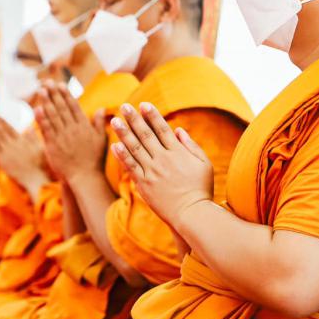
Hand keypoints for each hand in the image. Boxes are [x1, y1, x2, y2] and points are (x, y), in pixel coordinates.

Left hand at [0, 115, 49, 192]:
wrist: (34, 179)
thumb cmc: (40, 165)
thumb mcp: (40, 148)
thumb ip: (33, 137)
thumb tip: (30, 127)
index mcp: (21, 141)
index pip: (9, 128)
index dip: (1, 120)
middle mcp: (13, 145)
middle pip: (0, 131)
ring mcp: (7, 154)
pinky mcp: (3, 162)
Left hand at [34, 81, 106, 182]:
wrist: (84, 177)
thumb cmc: (93, 160)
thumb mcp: (101, 140)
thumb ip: (99, 123)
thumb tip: (101, 108)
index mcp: (84, 127)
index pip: (74, 106)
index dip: (66, 94)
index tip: (60, 84)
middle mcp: (73, 129)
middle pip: (62, 108)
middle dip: (54, 94)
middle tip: (47, 82)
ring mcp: (62, 137)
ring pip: (53, 116)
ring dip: (46, 102)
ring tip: (41, 90)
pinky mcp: (53, 145)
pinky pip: (46, 129)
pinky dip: (41, 118)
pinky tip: (37, 108)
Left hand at [110, 102, 213, 230]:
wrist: (191, 213)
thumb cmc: (201, 189)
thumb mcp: (204, 164)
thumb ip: (191, 145)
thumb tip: (178, 130)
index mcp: (178, 152)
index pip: (162, 129)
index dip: (152, 115)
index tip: (143, 104)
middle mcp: (163, 159)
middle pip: (146, 135)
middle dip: (134, 119)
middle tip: (124, 106)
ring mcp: (152, 172)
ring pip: (135, 148)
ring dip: (123, 133)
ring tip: (114, 121)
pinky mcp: (144, 184)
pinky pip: (131, 167)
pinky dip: (122, 156)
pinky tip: (114, 145)